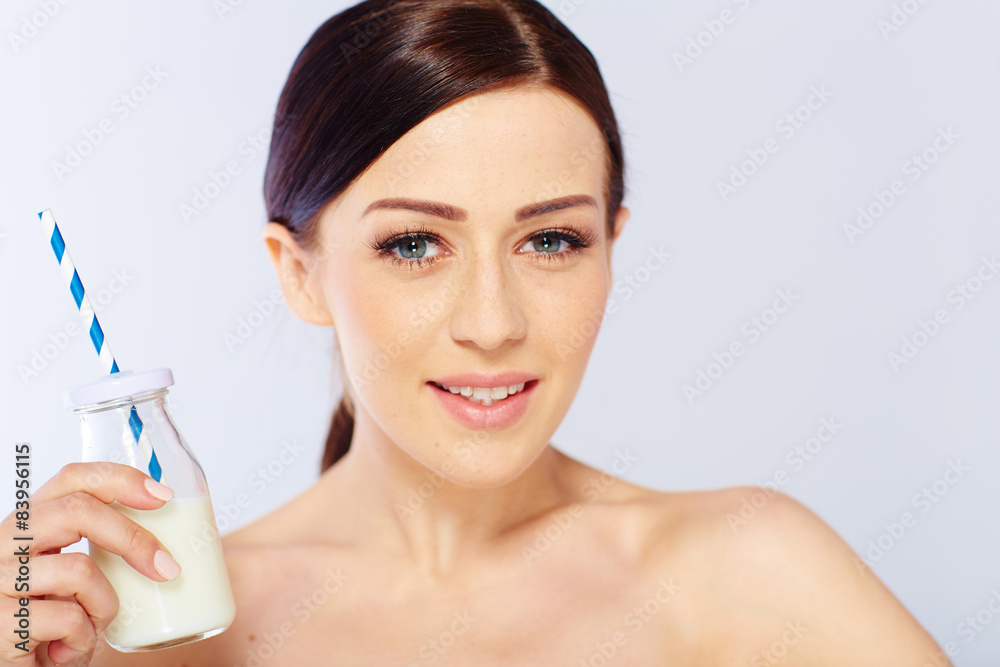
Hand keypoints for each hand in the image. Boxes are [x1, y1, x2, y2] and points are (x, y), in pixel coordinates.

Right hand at [0, 462, 178, 665]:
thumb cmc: (52, 627)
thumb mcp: (76, 579)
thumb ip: (101, 547)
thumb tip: (178, 528)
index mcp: (29, 524)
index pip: (72, 477)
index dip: (120, 479)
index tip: (163, 496)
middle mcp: (6, 543)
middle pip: (78, 511)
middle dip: (133, 538)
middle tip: (168, 568)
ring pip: (77, 569)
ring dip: (104, 604)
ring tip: (92, 625)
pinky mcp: (0, 621)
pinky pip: (65, 617)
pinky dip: (82, 638)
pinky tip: (64, 651)